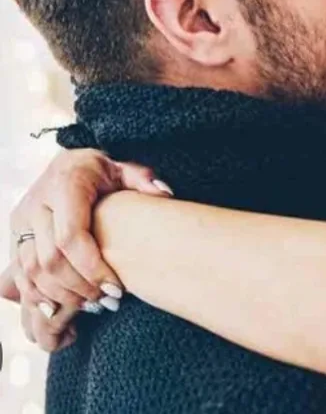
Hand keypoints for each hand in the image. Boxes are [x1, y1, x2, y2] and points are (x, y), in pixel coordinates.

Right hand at [5, 148, 173, 349]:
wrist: (67, 165)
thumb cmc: (101, 171)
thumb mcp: (122, 169)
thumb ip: (142, 179)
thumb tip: (163, 194)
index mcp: (65, 183)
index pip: (70, 236)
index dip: (92, 267)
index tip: (117, 288)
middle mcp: (36, 203)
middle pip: (51, 259)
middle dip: (80, 288)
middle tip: (108, 302)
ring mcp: (21, 222)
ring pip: (32, 272)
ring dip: (61, 296)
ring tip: (93, 305)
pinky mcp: (15, 237)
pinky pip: (21, 274)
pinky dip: (41, 296)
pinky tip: (67, 306)